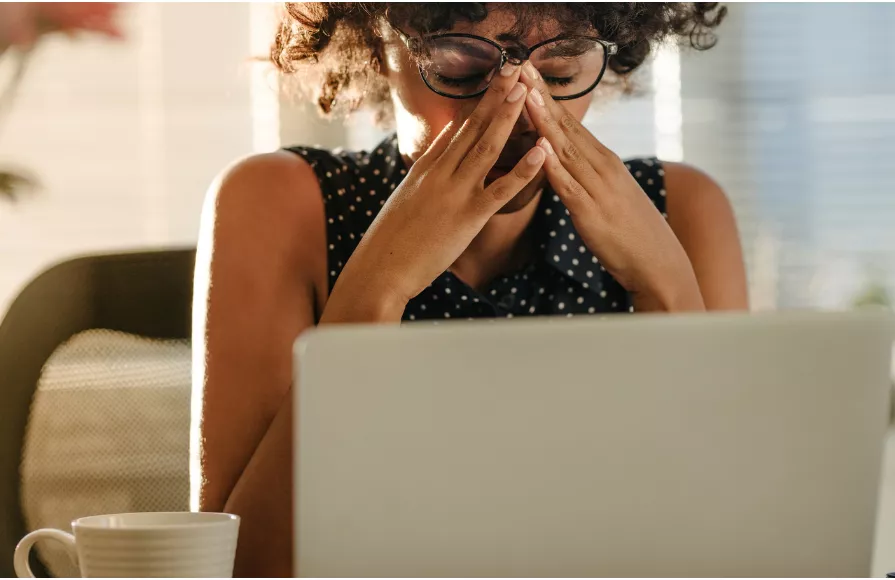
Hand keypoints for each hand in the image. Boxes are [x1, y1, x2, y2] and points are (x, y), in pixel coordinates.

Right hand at [321, 65, 545, 322]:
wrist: (380, 269)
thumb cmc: (391, 242)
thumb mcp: (405, 200)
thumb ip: (424, 175)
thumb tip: (438, 154)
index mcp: (425, 168)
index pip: (457, 129)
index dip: (478, 104)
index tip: (495, 81)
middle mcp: (440, 173)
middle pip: (472, 127)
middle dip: (495, 97)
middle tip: (515, 69)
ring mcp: (455, 192)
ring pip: (487, 147)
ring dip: (508, 117)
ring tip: (525, 91)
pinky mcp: (468, 216)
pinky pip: (502, 189)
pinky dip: (524, 169)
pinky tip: (542, 151)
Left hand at [518, 63, 703, 310]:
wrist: (658, 264)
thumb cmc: (630, 232)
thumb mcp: (608, 193)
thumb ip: (586, 174)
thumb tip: (564, 159)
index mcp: (604, 161)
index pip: (570, 123)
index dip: (546, 96)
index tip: (527, 71)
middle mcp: (603, 168)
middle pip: (566, 127)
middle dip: (541, 96)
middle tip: (519, 66)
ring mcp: (598, 189)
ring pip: (566, 150)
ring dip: (544, 121)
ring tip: (526, 95)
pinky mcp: (592, 214)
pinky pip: (569, 187)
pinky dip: (554, 167)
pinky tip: (540, 150)